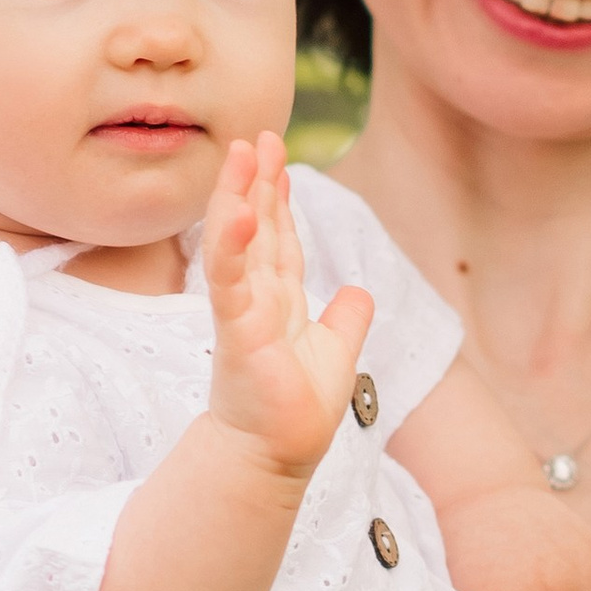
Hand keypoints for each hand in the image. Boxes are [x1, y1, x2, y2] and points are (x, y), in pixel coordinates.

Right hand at [200, 132, 374, 476]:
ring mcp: (242, 310)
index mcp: (280, 301)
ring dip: (237, 195)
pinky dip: (233, 243)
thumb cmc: (297, 412)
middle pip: (256, 227)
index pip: (279, 237)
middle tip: (258, 135)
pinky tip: (240, 209)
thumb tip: (360, 291)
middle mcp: (256, 298)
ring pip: (237, 241)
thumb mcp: (337, 354)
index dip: (278, 197)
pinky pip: (230, 279)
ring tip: (242, 153)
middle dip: (256, 181)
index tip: (276, 156)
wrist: (279, 455)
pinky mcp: (236, 329)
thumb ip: (347, 320)